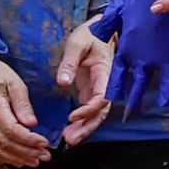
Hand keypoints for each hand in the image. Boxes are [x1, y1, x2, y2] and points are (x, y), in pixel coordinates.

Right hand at [0, 43, 53, 168]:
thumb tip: (32, 124)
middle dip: (26, 152)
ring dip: (16, 157)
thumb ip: (23, 104)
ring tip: (34, 161)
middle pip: (5, 142)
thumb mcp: (15, 82)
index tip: (44, 142)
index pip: (11, 129)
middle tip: (45, 156)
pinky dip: (4, 156)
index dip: (28, 139)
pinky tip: (18, 160)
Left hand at [51, 16, 118, 145]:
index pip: (102, 97)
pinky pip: (90, 110)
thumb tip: (62, 82)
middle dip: (88, 126)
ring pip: (97, 114)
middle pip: (101, 111)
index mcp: (106, 72)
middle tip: (71, 139)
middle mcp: (106, 84)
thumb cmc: (90, 34)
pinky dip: (82, 122)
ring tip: (69, 139)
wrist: (99, 29)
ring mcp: (100, 88)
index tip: (73, 117)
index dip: (89, 109)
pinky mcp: (92, 90)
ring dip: (85, 128)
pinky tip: (70, 131)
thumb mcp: (77, 43)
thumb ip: (69, 62)